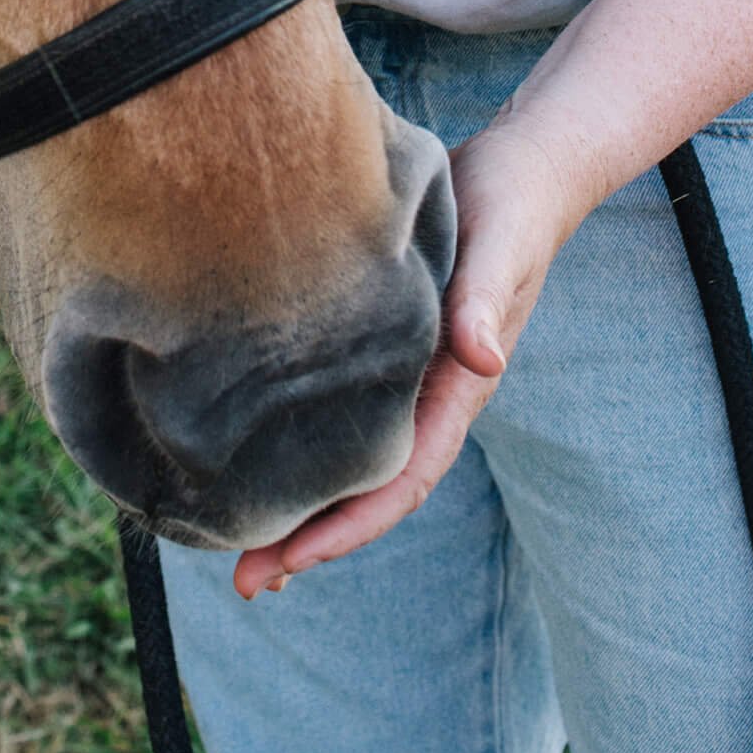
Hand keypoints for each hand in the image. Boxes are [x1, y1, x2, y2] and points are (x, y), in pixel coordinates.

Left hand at [233, 113, 577, 597]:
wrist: (520, 168)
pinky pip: (334, 413)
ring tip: (232, 548)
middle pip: (368, 489)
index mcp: (459, 388)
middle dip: (310, 540)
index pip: (404, 478)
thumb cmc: (512, 206)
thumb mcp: (501, 246)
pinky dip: (297, 446)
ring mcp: (403, 376)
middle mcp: (428, 395)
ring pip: (347, 460)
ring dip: (299, 506)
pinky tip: (248, 454)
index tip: (294, 559)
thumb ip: (487, 301)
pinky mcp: (378, 344)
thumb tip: (484, 360)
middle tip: (244, 583)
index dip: (350, 526)